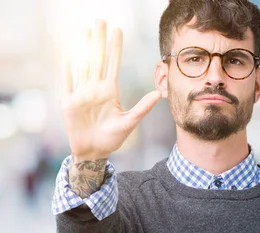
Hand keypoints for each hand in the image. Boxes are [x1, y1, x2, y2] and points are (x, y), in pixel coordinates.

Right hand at [62, 19, 161, 159]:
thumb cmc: (112, 138)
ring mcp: (82, 94)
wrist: (93, 151)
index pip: (113, 64)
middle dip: (99, 40)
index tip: (119, 31)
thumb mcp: (130, 122)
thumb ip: (143, 107)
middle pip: (97, 59)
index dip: (115, 48)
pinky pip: (68, 82)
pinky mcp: (69, 102)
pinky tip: (67, 53)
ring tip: (84, 31)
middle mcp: (95, 88)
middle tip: (101, 20)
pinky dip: (67, 68)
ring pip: (82, 65)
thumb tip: (159, 93)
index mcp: (110, 91)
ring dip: (83, 48)